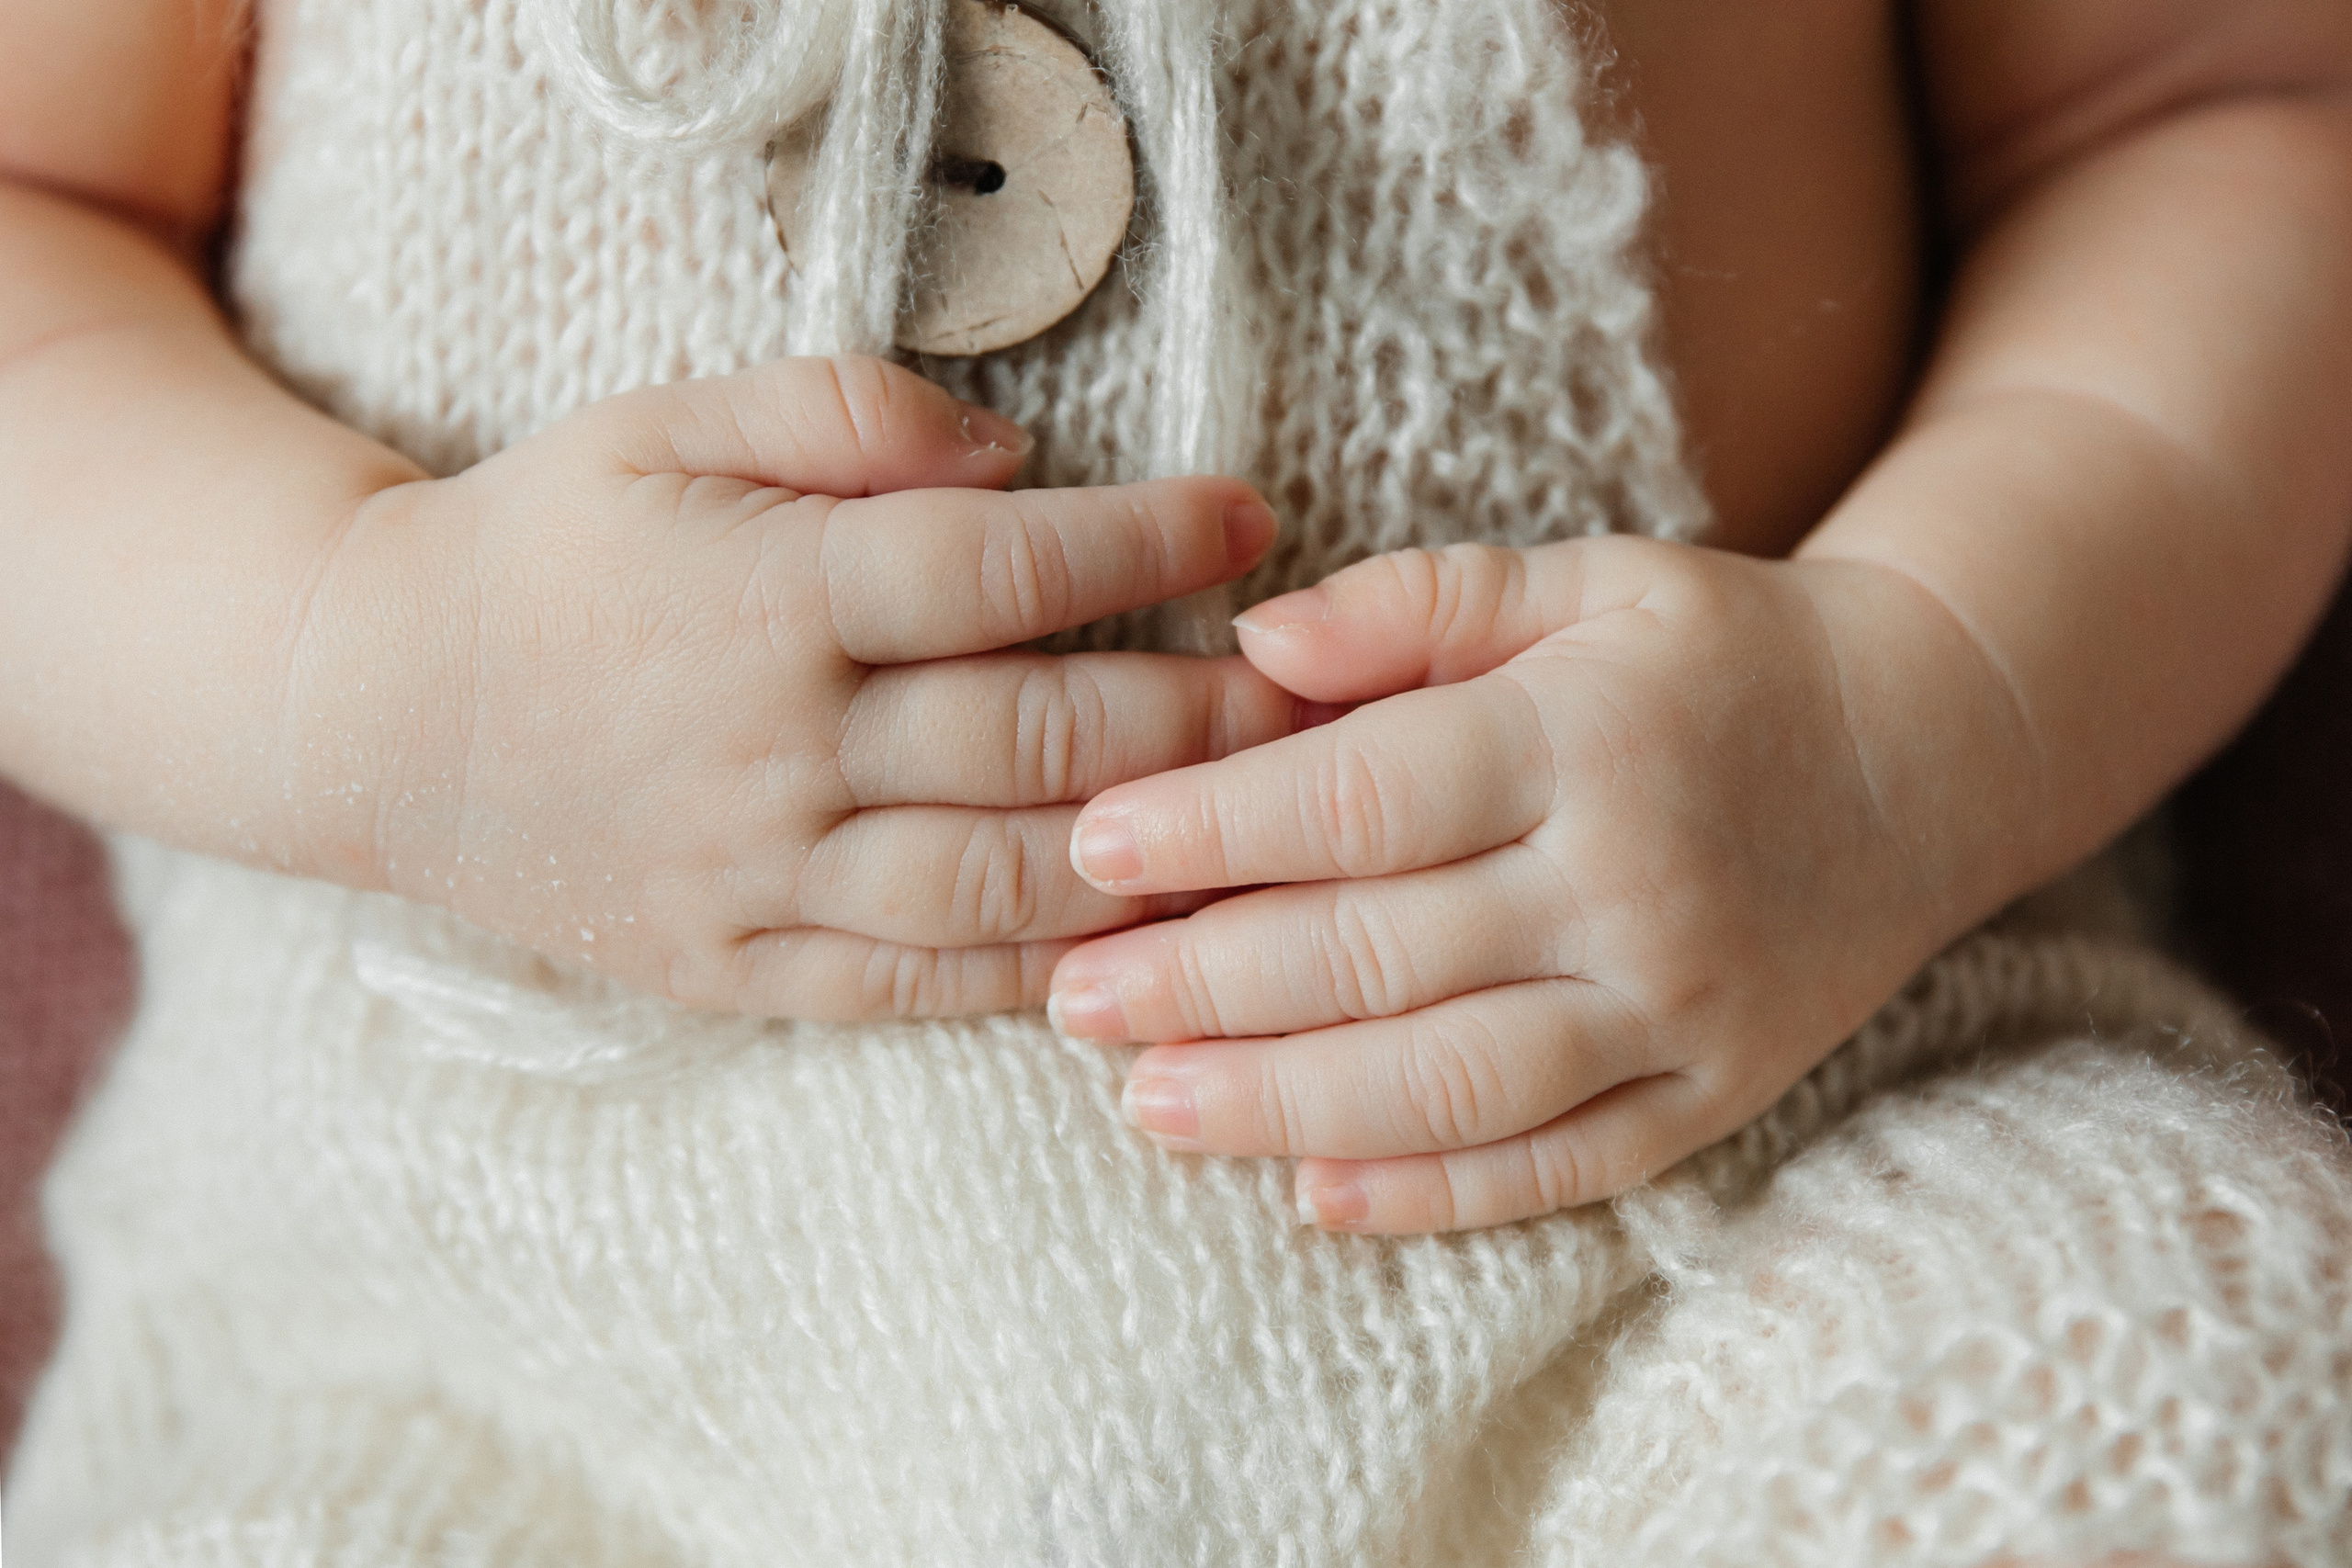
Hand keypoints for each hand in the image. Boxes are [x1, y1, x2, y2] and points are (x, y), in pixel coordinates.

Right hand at [292, 357, 1303, 1018]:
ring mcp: (760, 877)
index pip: (1001, 570)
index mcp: (768, 596)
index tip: (1252, 515)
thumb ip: (846, 416)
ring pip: (1002, 886)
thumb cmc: (550, 546)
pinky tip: (1143, 947)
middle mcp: (777, 748)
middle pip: (1037, 742)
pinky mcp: (742, 971)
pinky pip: (922, 987)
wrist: (379, 712)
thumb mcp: (668, 425)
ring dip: (1154, 860)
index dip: (1147, 541)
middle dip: (1199, 718)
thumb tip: (1018, 463)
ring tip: (1269, 828)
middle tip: (1311, 697)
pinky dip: (1044, 975)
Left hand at [1049, 537, 2028, 1231]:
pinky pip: (1556, 1168)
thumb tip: (1251, 644)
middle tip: (1071, 998)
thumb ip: (1420, 599)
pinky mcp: (1712, 1097)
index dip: (1212, 828)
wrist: (1931, 754)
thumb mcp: (1590, 577)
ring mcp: (1678, 1010)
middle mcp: (1632, 884)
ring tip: (1147, 1105)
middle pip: (1380, 954)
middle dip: (1203, 982)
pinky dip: (1428, 1192)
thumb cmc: (1720, 654)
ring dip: (1282, 1103)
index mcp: (1588, 736)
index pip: (1362, 797)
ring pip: (1449, 1083)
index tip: (1091, 846)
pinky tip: (1309, 1193)